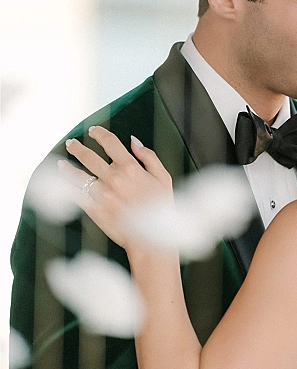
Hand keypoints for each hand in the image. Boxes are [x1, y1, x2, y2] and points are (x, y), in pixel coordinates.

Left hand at [64, 126, 172, 249]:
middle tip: (71, 143)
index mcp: (130, 167)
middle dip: (78, 148)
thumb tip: (133, 141)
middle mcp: (113, 178)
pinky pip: (76, 196)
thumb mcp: (163, 177)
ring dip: (67, 168)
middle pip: (89, 157)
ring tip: (60, 163)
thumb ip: (148, 156)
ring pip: (78, 176)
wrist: (151, 237)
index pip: (110, 143)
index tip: (94, 131)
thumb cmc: (160, 207)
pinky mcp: (95, 209)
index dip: (100, 134)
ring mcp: (102, 194)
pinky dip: (66, 189)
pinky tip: (61, 185)